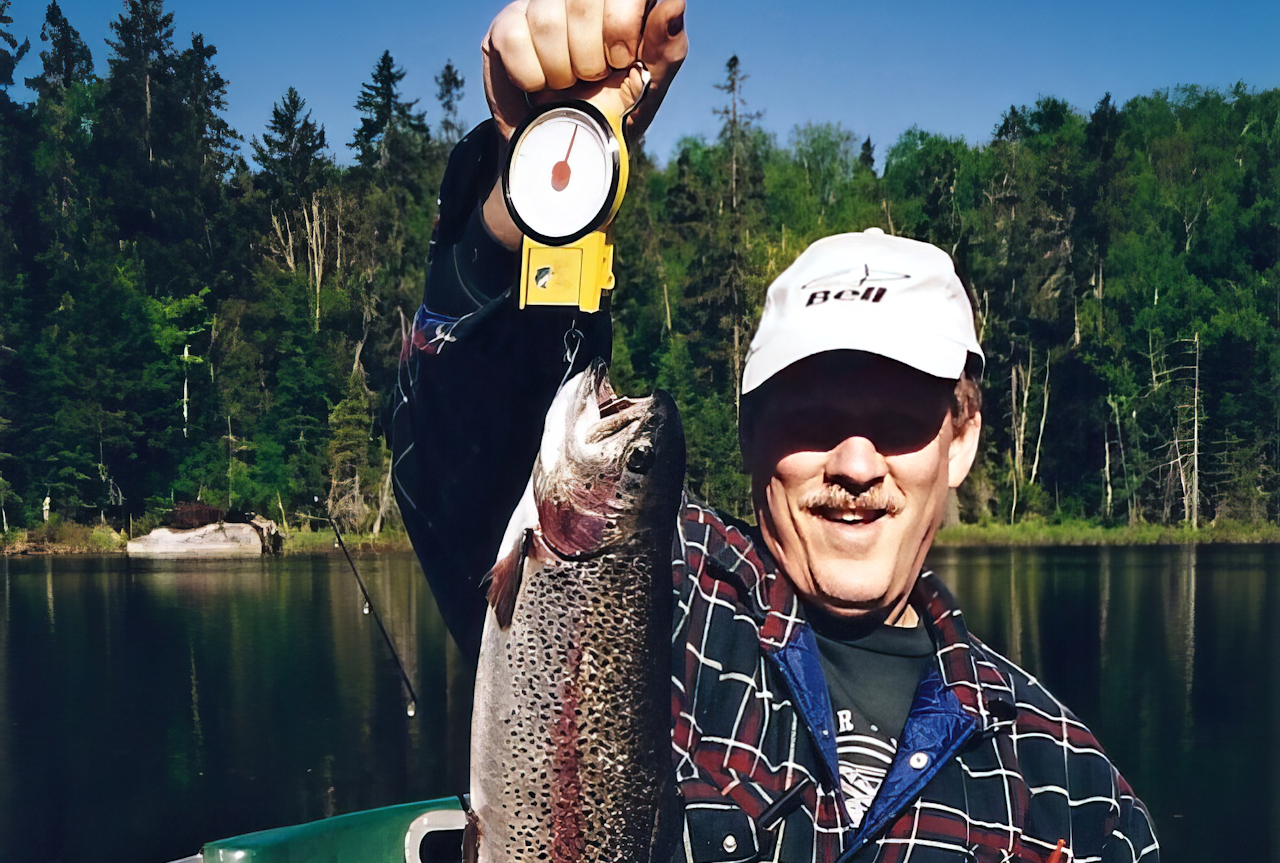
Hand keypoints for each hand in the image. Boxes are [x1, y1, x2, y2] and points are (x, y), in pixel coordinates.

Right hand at [480, 0, 688, 247]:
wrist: (565, 149)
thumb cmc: (613, 108)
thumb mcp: (649, 86)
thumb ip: (667, 47)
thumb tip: (675, 2)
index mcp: (619, 2)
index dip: (620, 29)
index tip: (619, 61)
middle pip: (582, 0)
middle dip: (590, 58)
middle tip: (590, 79)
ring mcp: (539, 5)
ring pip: (546, 21)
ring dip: (560, 72)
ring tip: (565, 86)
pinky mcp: (505, 26)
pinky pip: (513, 40)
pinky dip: (531, 77)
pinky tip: (539, 88)